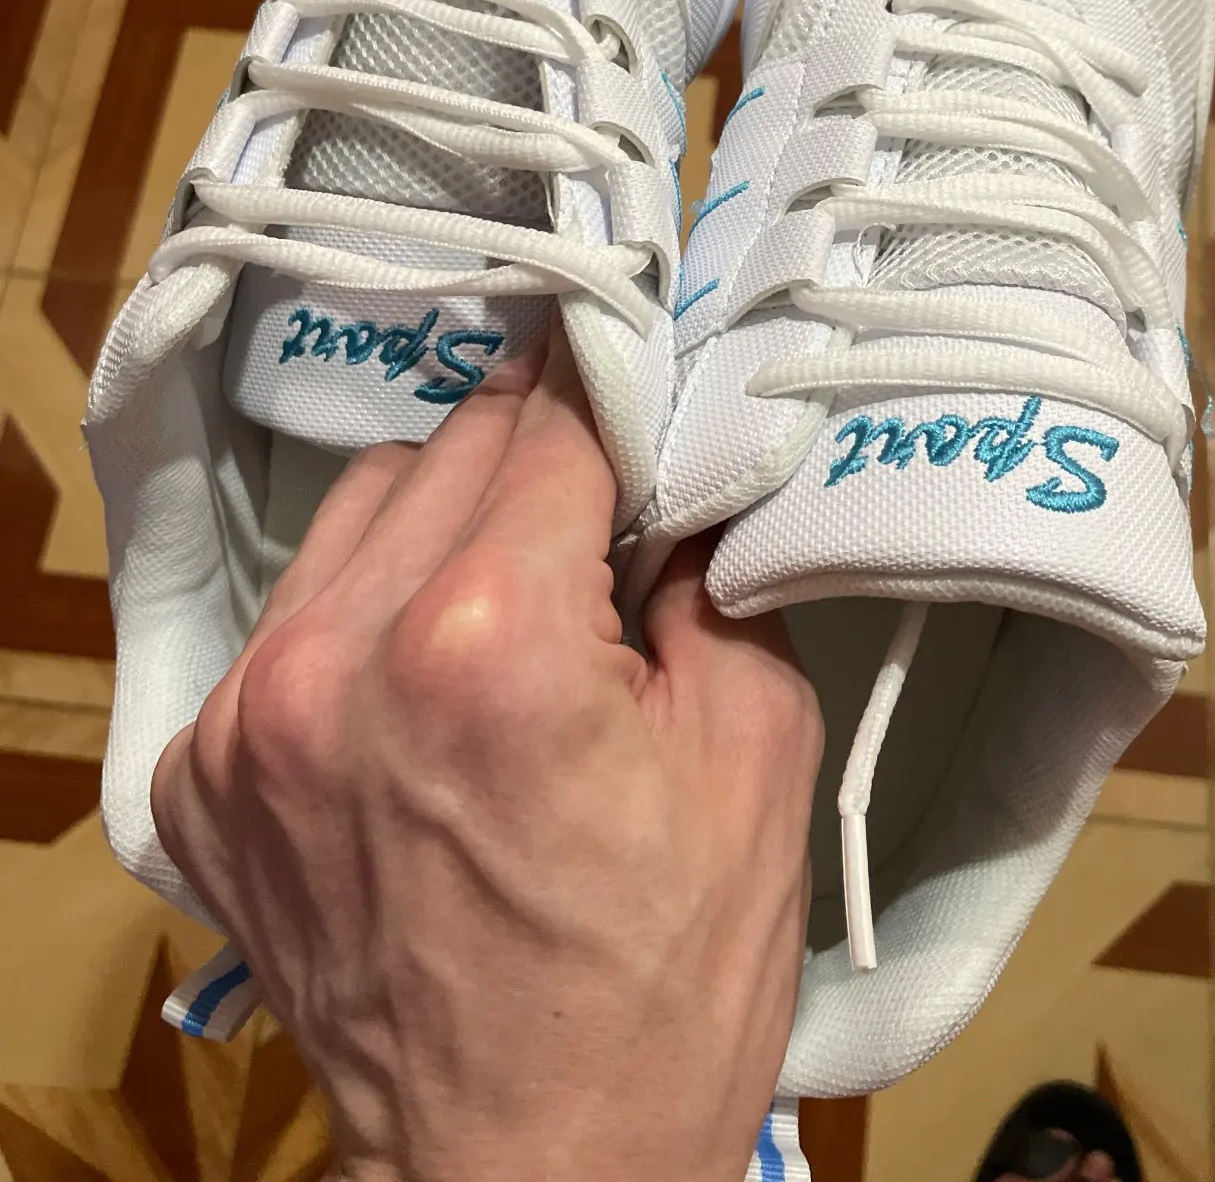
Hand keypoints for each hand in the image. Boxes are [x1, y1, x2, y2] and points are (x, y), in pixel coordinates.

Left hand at [151, 327, 822, 1181]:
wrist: (528, 1170)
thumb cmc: (660, 986)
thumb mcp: (754, 746)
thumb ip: (706, 571)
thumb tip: (677, 476)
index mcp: (487, 640)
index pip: (548, 420)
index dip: (611, 392)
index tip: (638, 370)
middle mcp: (337, 658)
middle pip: (449, 446)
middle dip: (537, 456)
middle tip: (605, 498)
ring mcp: (248, 720)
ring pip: (358, 512)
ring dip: (444, 520)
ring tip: (517, 596)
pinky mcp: (201, 777)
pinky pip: (296, 614)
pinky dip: (368, 611)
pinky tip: (431, 678)